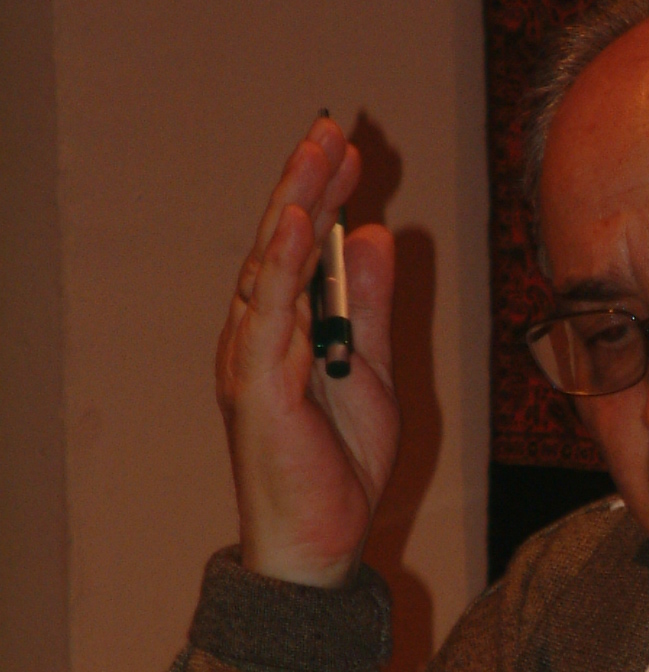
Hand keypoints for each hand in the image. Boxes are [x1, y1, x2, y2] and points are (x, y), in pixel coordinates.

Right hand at [217, 115, 398, 587]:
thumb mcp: (374, 372)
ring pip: (270, 265)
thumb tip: (373, 235)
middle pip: (278, 243)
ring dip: (294, 204)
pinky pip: (269, 314)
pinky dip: (283, 264)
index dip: (321, 195)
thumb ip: (369, 307)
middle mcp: (256, 335)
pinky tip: (299, 222)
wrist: (321, 544)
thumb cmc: (338, 467)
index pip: (299, 249)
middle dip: (306, 182)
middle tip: (332, 127)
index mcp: (281, 331)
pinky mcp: (256, 386)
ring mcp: (251, 358)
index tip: (349, 149)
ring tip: (317, 151)